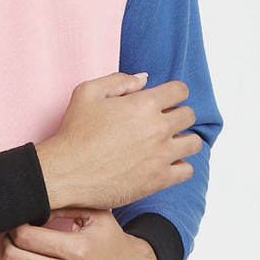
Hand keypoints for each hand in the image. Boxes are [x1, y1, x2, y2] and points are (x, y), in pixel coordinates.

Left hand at [0, 207, 158, 259]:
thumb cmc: (112, 244)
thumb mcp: (97, 216)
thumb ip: (64, 205)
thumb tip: (31, 203)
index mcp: (77, 249)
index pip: (25, 236)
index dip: (14, 227)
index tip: (19, 225)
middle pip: (14, 258)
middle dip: (7, 244)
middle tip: (12, 240)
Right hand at [35, 72, 200, 211]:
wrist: (66, 172)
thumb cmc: (74, 132)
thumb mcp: (87, 93)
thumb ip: (118, 80)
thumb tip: (144, 79)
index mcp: (143, 104)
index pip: (180, 90)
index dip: (172, 93)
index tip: (164, 100)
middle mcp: (157, 128)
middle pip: (189, 115)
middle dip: (177, 115)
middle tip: (161, 122)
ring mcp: (160, 155)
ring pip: (193, 143)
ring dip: (183, 140)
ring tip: (167, 143)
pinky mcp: (158, 180)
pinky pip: (187, 170)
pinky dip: (179, 166)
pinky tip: (164, 164)